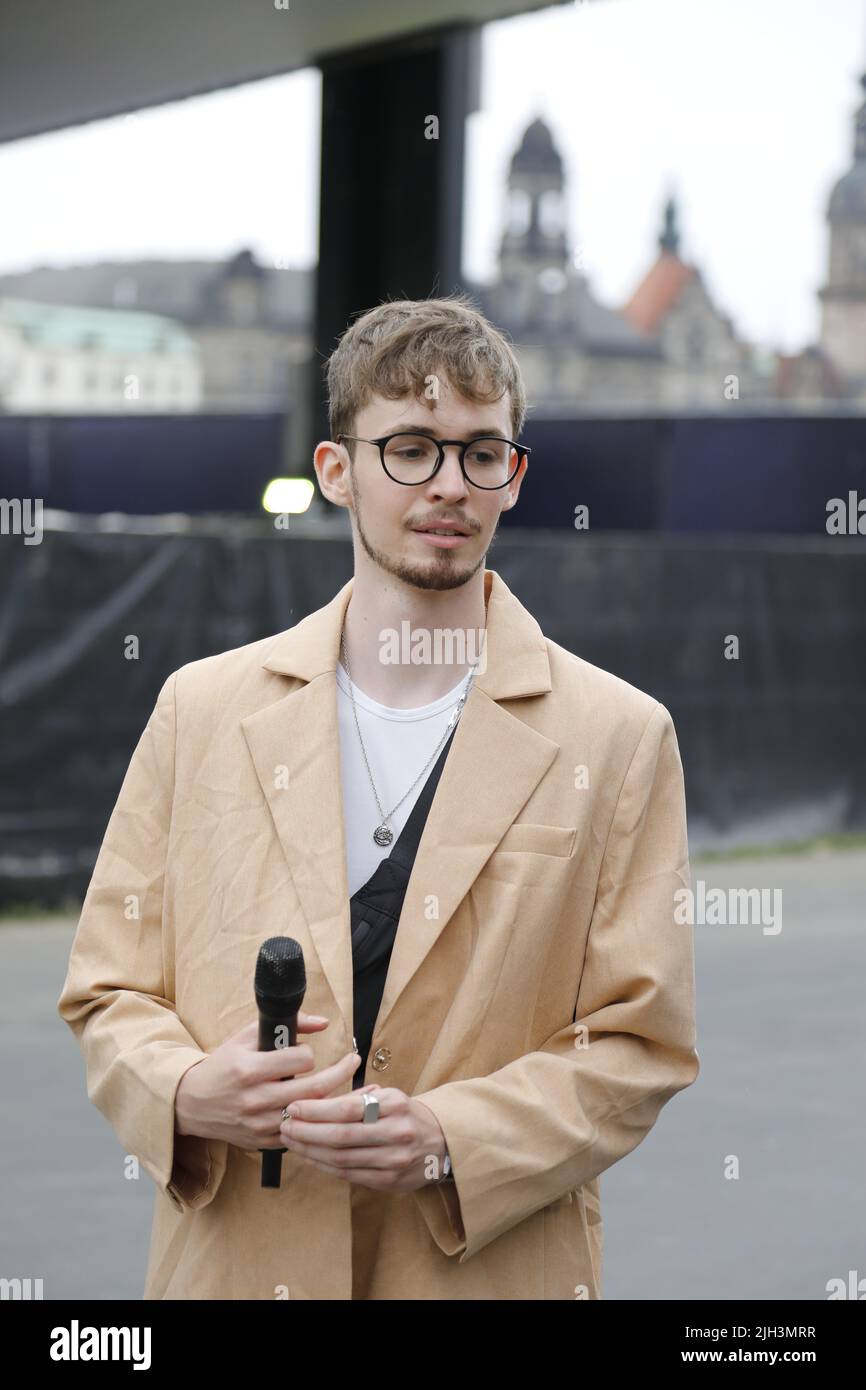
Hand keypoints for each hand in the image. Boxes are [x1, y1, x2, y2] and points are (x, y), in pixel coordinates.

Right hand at [174, 1014, 360, 1150]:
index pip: (300, 1060)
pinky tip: (320, 1110)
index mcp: (249, 1069)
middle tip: (353, 1062)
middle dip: (340, 1073)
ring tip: (342, 1086)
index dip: (308, 1053)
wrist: (191, 1103)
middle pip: (313, 1089)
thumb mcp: (246, 1037)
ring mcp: (258, 1124)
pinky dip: (311, 1120)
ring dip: (330, 1099)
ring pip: (309, 1113)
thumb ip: (286, 1026)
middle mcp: (254, 1099)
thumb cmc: (223, 1065)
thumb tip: (323, 1022)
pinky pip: (298, 1132)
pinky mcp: (261, 1142)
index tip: (306, 1053)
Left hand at [278, 1086, 448, 1192]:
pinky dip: (324, 1166)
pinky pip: (348, 1174)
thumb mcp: (389, 1096)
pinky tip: (309, 1156)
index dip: (316, 1110)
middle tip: (284, 1125)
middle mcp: (395, 1133)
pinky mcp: (388, 1181)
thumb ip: (357, 1099)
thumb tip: (314, 1101)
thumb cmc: (405, 1115)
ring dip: (310, 1150)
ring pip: (342, 1158)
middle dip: (307, 1131)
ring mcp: (393, 1161)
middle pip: (341, 1135)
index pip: (347, 1108)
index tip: (293, 1107)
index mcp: (394, 1105)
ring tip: (291, 1140)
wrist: (440, 1144)